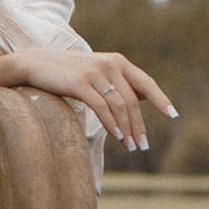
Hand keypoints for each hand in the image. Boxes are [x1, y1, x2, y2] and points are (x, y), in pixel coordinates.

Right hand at [0, 43, 178, 153]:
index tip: (173, 116)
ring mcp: (95, 73)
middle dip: (139, 126)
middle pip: (132, 101)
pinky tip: (117, 137)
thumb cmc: (67, 72)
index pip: (145, 83)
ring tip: (130, 147)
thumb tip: (139, 100)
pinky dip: (112, 124)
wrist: (35, 63)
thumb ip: (117, 83)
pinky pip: (102, 107)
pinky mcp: (80, 83)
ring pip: (120, 106)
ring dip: (127, 130)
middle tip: (142, 146)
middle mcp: (110, 64)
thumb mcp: (96, 74)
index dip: (161, 99)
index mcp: (117, 61)